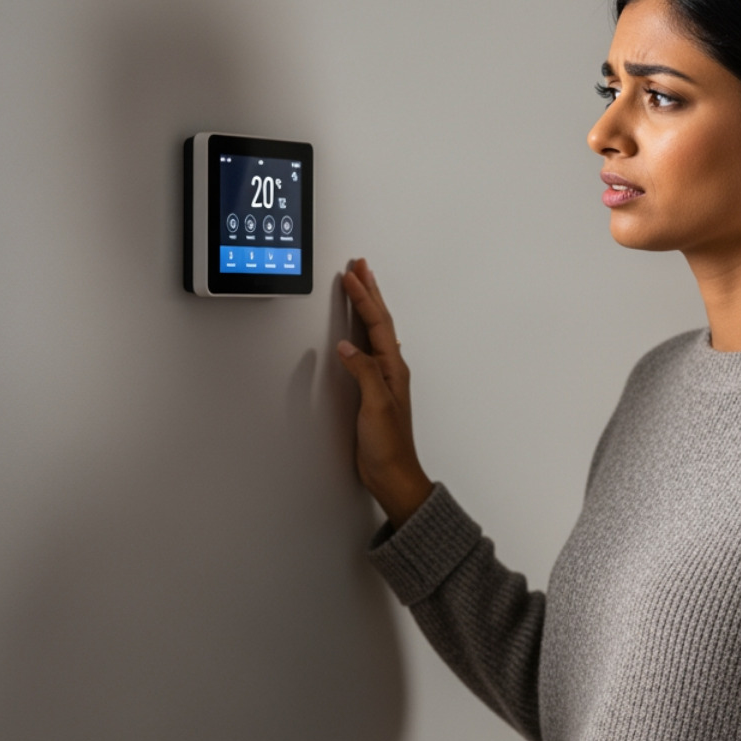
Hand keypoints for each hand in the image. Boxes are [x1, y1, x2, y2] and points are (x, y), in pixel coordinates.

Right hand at [336, 257, 434, 526]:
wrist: (392, 474)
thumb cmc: (388, 445)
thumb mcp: (376, 406)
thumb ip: (363, 373)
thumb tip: (347, 346)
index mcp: (392, 368)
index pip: (377, 323)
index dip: (363, 298)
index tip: (351, 275)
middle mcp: (390, 369)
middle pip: (379, 321)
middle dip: (369, 292)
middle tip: (360, 266)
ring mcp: (381, 378)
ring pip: (374, 331)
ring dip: (366, 306)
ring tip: (360, 285)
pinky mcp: (371, 390)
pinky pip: (366, 349)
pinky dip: (360, 331)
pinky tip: (356, 330)